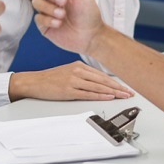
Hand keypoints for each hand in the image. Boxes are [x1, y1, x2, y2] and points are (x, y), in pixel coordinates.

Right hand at [9, 61, 134, 101]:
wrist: (34, 82)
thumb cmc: (50, 79)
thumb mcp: (68, 71)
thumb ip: (83, 75)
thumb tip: (98, 83)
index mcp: (78, 65)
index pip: (102, 75)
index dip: (115, 82)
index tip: (125, 86)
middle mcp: (77, 71)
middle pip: (103, 80)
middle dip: (118, 87)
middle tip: (130, 92)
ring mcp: (73, 80)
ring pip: (98, 86)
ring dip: (113, 92)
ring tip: (123, 96)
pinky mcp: (68, 90)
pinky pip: (88, 94)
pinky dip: (100, 95)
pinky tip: (108, 97)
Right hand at [31, 0, 103, 54]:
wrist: (91, 36)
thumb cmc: (89, 14)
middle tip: (63, 1)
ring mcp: (46, 11)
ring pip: (36, 2)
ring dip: (50, 8)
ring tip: (62, 15)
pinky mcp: (44, 24)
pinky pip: (38, 18)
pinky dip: (49, 20)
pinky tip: (59, 23)